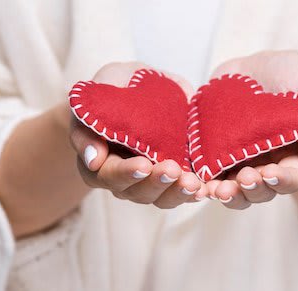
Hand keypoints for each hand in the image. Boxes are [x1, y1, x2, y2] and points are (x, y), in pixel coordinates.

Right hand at [68, 62, 208, 207]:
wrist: (145, 86)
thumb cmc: (116, 85)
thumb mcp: (102, 87)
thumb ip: (91, 116)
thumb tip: (93, 160)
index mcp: (98, 161)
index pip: (107, 175)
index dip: (125, 173)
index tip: (143, 164)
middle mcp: (123, 179)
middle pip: (136, 191)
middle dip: (156, 182)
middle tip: (173, 170)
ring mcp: (149, 182)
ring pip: (161, 198)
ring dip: (177, 192)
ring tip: (193, 182)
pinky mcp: (173, 179)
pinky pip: (182, 194)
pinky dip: (195, 193)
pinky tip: (206, 188)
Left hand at [206, 50, 297, 208]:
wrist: (257, 66)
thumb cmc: (293, 76)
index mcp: (295, 157)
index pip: (293, 179)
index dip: (283, 181)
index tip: (271, 173)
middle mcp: (267, 166)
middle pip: (262, 192)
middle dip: (253, 189)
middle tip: (244, 178)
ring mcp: (240, 163)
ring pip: (235, 191)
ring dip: (228, 194)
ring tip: (218, 188)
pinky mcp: (215, 156)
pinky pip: (208, 176)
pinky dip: (202, 184)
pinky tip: (197, 183)